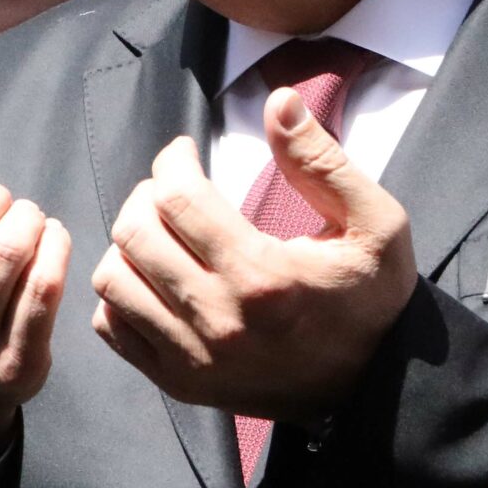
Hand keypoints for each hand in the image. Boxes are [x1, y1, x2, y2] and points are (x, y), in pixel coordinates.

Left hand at [91, 103, 414, 421]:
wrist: (375, 386)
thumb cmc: (373, 298)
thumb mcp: (375, 224)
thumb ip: (322, 161)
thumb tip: (278, 101)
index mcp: (263, 275)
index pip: (177, 199)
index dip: (171, 162)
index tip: (183, 153)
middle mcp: (218, 319)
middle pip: (134, 234)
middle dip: (144, 196)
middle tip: (169, 189)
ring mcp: (191, 357)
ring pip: (112, 280)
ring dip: (126, 244)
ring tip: (158, 232)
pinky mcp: (177, 383)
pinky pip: (112, 328)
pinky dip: (120, 295)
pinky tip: (152, 277)